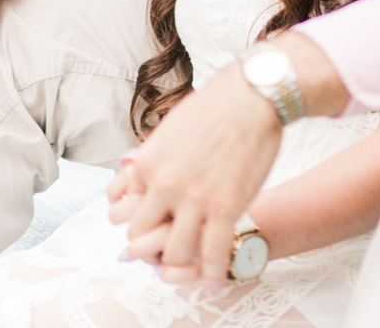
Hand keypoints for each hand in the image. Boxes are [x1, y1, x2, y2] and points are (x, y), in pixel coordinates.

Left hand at [109, 61, 281, 291]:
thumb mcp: (169, 128)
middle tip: (167, 246)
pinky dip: (213, 276)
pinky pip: (214, 254)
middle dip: (153, 244)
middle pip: (143, 237)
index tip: (151, 226)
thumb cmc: (215, 103)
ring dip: (181, 262)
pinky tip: (215, 285)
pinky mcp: (227, 207)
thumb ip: (152, 157)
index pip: (125, 211)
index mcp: (147, 163)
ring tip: (190, 266)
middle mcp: (164, 185)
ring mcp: (195, 198)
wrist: (254, 93)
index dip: (138, 221)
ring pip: (175, 253)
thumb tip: (135, 175)